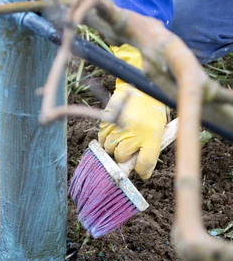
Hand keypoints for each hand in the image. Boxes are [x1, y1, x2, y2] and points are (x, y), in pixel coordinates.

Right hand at [99, 44, 166, 179]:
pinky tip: (113, 133)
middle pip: (121, 158)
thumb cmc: (151, 113)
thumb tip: (142, 171)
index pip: (145, 164)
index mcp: (152, 137)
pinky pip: (101, 139)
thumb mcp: (158, 131)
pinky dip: (105, 139)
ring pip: (109, 149)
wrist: (140, 89)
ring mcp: (119, 126)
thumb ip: (150, 151)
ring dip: (113, 148)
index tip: (140, 171)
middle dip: (124, 157)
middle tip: (129, 150)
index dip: (142, 171)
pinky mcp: (107, 121)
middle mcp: (135, 133)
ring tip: (121, 140)